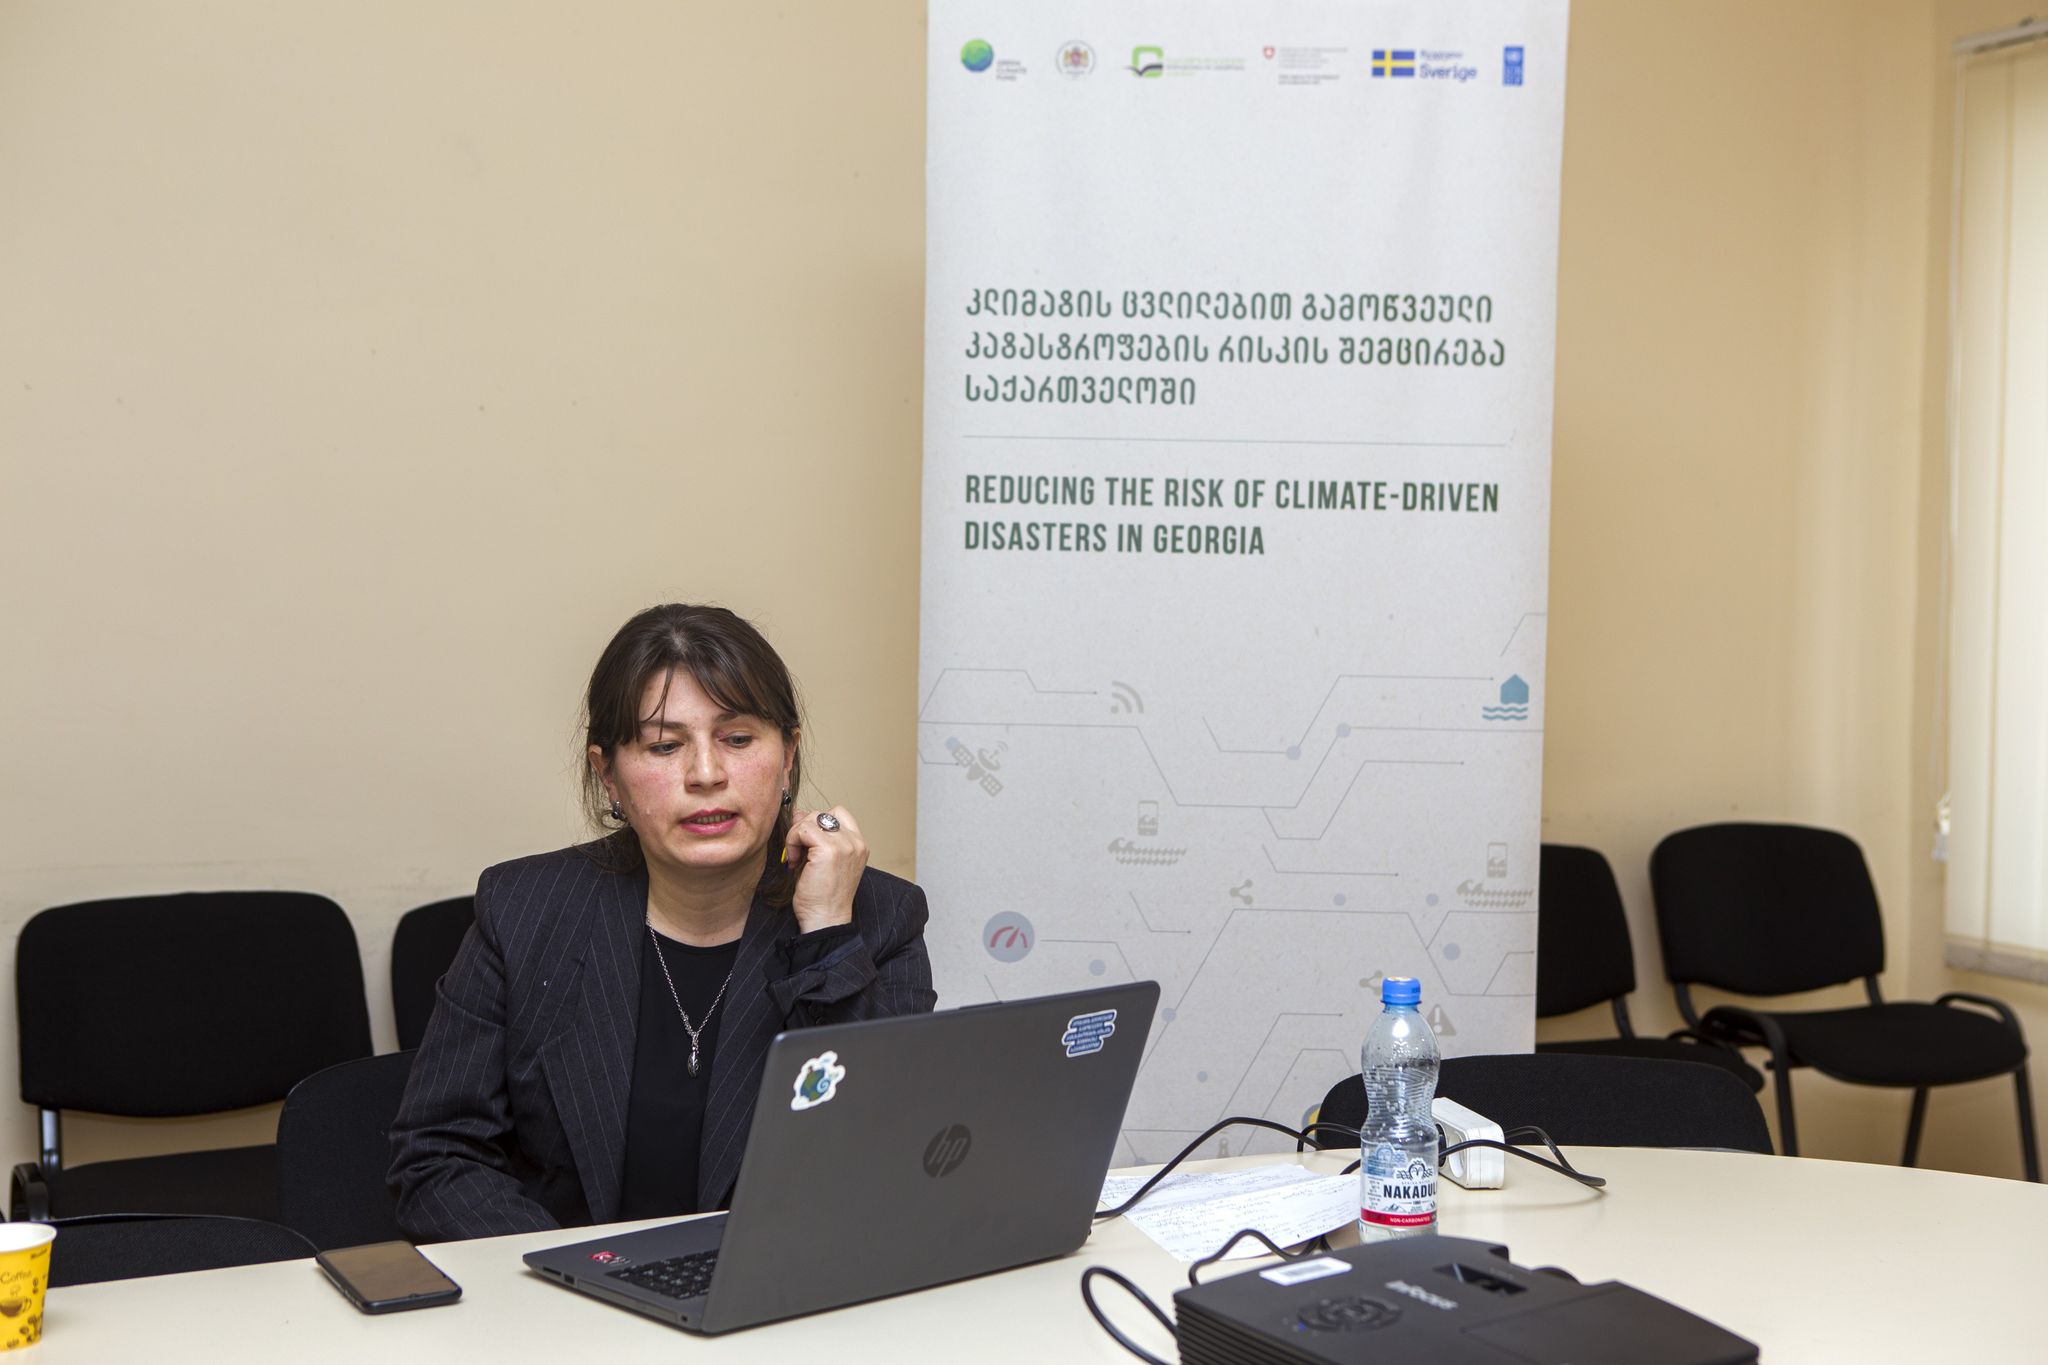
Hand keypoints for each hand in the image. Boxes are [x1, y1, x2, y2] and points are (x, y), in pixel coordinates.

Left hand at [784, 806, 866, 933]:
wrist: (825, 920)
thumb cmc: (824, 898)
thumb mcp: (822, 861)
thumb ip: (816, 836)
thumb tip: (800, 814)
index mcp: (859, 846)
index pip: (838, 814)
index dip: (818, 824)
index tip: (806, 843)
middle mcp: (855, 842)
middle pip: (822, 814)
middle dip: (804, 830)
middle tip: (798, 853)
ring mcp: (844, 845)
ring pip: (811, 819)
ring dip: (797, 836)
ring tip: (796, 858)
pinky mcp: (829, 849)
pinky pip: (803, 829)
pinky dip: (793, 841)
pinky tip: (794, 861)